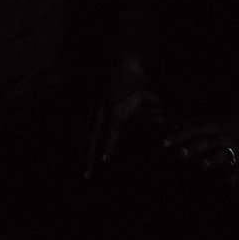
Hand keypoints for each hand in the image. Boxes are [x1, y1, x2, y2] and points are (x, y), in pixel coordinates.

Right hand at [84, 55, 163, 178]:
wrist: (120, 64)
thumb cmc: (138, 83)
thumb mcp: (149, 96)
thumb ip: (154, 112)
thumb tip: (162, 125)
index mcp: (117, 109)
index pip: (111, 132)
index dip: (107, 146)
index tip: (103, 161)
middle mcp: (101, 111)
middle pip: (92, 137)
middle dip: (88, 157)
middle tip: (86, 175)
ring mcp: (92, 108)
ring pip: (83, 133)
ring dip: (81, 152)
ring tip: (79, 169)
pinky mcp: (87, 106)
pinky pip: (79, 126)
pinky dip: (77, 139)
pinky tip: (75, 152)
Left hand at [164, 114, 238, 185]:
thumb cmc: (233, 122)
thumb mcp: (213, 118)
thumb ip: (192, 122)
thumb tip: (169, 126)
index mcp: (213, 125)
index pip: (192, 130)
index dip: (178, 136)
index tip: (163, 143)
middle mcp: (223, 136)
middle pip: (205, 141)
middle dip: (192, 148)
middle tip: (177, 154)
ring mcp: (235, 148)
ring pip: (224, 154)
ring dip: (213, 160)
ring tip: (202, 165)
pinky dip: (233, 176)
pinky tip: (227, 184)